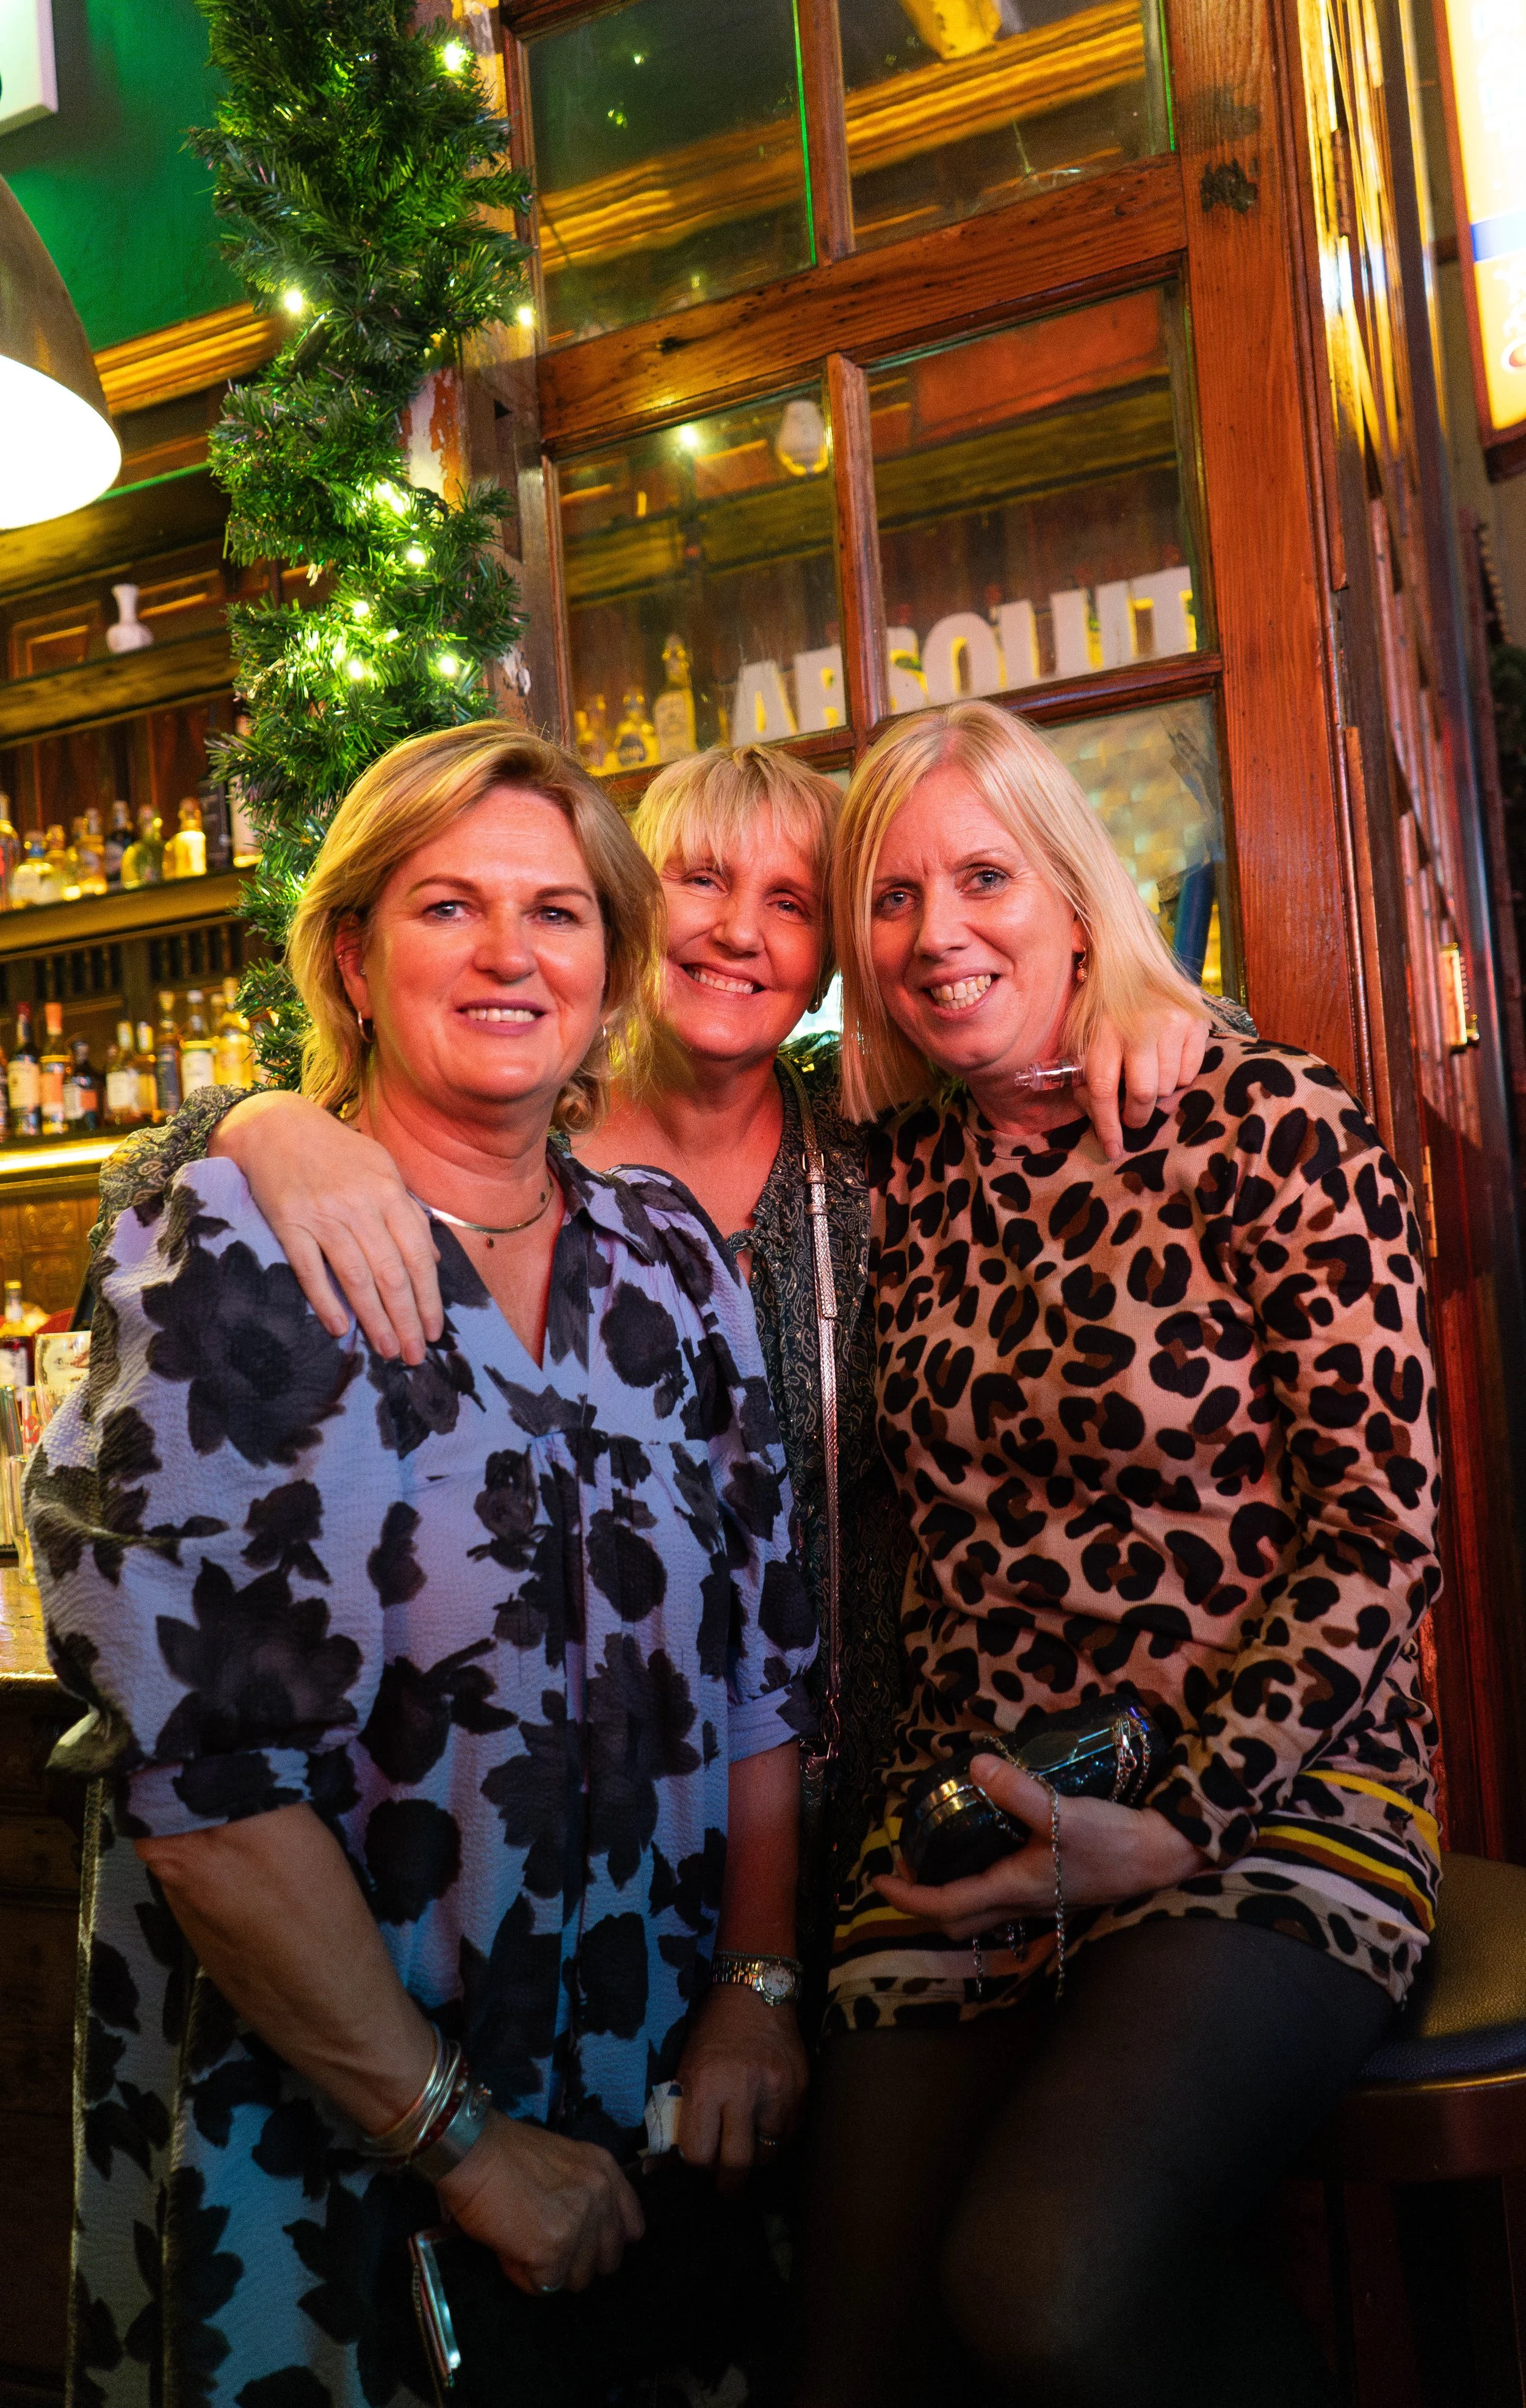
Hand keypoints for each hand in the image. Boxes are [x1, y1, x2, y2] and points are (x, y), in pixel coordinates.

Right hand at [211, 1092, 442, 1360]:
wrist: (275, 1125)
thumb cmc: (335, 1151)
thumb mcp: (382, 1170)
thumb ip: (408, 1213)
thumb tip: (431, 1258)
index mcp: (388, 1191)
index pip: (417, 1255)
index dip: (429, 1297)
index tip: (435, 1330)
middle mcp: (360, 1205)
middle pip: (391, 1272)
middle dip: (407, 1319)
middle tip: (415, 1355)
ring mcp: (323, 1215)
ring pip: (356, 1276)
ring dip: (375, 1319)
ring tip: (388, 1350)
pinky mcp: (288, 1223)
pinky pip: (309, 1269)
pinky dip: (326, 1300)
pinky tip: (340, 1328)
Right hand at [434, 2110, 644, 2293]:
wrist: (474, 2152)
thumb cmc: (507, 2153)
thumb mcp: (564, 2160)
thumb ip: (583, 2192)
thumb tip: (581, 2239)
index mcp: (605, 2171)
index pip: (631, 2228)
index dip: (603, 2242)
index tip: (582, 2242)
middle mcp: (600, 2198)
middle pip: (606, 2261)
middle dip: (575, 2260)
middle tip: (544, 2243)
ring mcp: (578, 2226)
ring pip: (576, 2279)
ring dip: (550, 2270)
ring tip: (523, 2243)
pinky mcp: (551, 2252)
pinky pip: (544, 2286)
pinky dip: (525, 2277)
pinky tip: (510, 2251)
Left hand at [675, 1982, 808, 2193]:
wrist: (756, 1992)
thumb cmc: (712, 2031)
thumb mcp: (686, 2068)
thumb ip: (680, 2116)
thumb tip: (660, 2168)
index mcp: (707, 2085)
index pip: (700, 2155)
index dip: (697, 2168)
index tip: (698, 2167)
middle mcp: (743, 2091)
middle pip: (737, 2165)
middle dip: (729, 2185)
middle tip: (725, 2186)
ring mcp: (777, 2092)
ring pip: (768, 2155)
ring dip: (755, 2158)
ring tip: (746, 2148)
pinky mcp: (802, 2090)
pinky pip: (789, 2135)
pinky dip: (776, 2139)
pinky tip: (765, 2127)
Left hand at [872, 1757, 1207, 1940]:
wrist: (1165, 1857)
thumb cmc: (1116, 1841)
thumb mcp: (1065, 1814)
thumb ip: (1019, 1791)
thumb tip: (974, 1766)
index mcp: (1015, 1889)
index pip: (946, 1905)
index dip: (907, 1896)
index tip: (878, 1879)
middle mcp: (1023, 1902)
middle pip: (959, 1920)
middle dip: (924, 1900)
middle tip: (907, 1865)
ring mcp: (1041, 1899)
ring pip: (982, 1910)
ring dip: (952, 1891)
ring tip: (939, 1852)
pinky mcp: (1056, 1886)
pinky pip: (1004, 1895)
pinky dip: (980, 1879)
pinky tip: (988, 1844)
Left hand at [1076, 1007, 1209, 1160]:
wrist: (1128, 964)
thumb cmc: (1100, 1011)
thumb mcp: (1080, 1040)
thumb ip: (1084, 1078)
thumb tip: (1101, 1119)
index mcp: (1102, 1029)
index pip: (1103, 1089)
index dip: (1108, 1126)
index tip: (1113, 1149)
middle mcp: (1140, 1024)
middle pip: (1143, 1093)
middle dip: (1136, 1115)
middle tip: (1132, 1116)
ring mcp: (1172, 1020)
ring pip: (1169, 1086)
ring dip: (1157, 1092)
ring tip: (1146, 1075)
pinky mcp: (1196, 1020)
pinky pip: (1189, 1072)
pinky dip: (1176, 1077)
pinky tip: (1164, 1060)